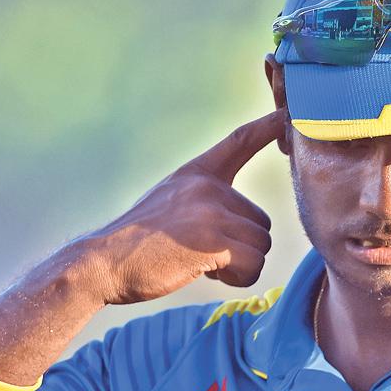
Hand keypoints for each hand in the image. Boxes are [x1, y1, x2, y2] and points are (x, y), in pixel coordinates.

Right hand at [85, 107, 286, 303]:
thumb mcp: (172, 200)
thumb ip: (208, 199)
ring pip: (261, 245)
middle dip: (241, 245)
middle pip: (261, 222)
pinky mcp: (213, 242)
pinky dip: (237, 278)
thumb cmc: (139, 242)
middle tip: (203, 251)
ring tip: (202, 261)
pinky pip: (254, 265)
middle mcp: (208, 187)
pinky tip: (207, 272)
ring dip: (239, 263)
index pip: (240, 141)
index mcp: (198, 173)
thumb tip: (246, 224)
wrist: (102, 263)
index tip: (288, 112)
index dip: (268, 126)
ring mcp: (211, 212)